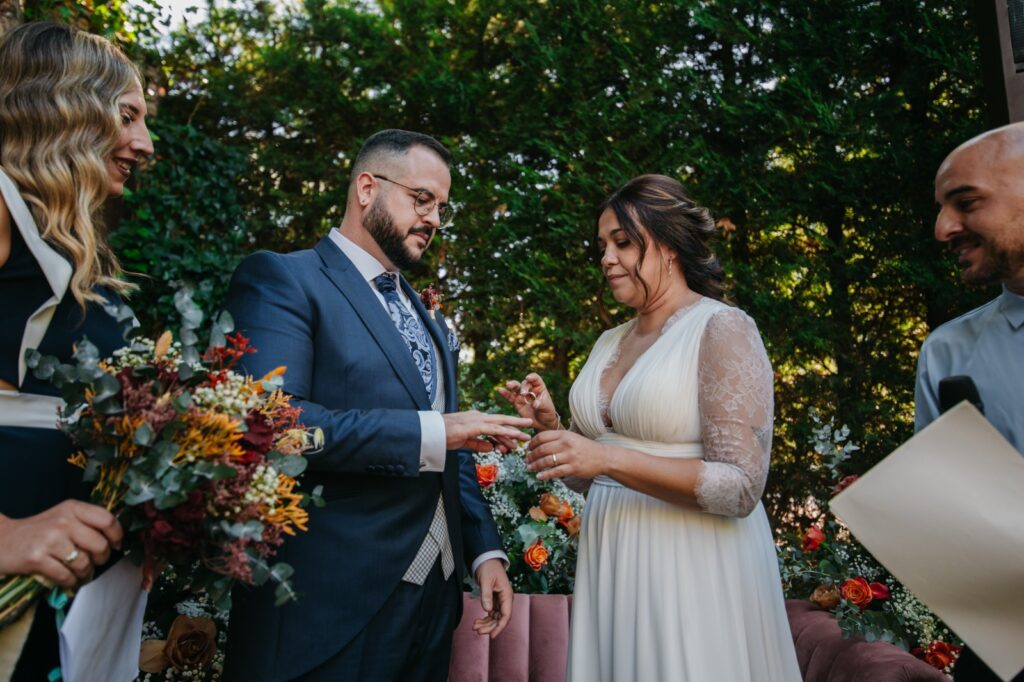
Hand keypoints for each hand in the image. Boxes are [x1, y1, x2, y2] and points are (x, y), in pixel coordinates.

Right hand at [0, 500, 122, 588]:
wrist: (2, 540)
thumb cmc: (38, 530)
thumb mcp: (64, 516)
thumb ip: (87, 522)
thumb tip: (116, 538)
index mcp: (73, 508)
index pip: (108, 520)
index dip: (117, 536)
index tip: (116, 545)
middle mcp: (63, 521)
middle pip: (100, 545)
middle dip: (102, 558)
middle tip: (95, 561)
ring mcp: (50, 540)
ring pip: (84, 563)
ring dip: (84, 572)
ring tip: (78, 571)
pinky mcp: (37, 559)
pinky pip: (66, 576)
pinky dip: (70, 581)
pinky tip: (66, 578)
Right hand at [443, 411, 531, 452]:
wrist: (431, 432)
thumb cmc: (443, 436)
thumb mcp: (464, 442)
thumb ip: (478, 444)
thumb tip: (491, 447)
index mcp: (475, 419)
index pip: (494, 425)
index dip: (507, 430)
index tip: (517, 437)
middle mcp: (478, 417)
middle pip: (501, 420)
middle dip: (517, 423)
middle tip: (530, 426)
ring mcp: (477, 420)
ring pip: (501, 424)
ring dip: (515, 429)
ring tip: (527, 434)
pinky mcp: (475, 426)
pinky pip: (494, 429)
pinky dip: (506, 432)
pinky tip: (515, 435)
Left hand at [473, 558, 512, 638]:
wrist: (487, 560)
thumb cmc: (489, 568)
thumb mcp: (486, 581)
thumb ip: (486, 595)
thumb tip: (487, 610)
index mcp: (507, 595)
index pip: (506, 615)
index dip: (500, 627)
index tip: (492, 636)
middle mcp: (505, 600)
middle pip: (500, 619)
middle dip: (489, 627)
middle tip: (477, 631)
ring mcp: (500, 601)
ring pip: (495, 618)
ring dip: (486, 624)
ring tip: (474, 627)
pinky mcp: (494, 601)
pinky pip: (491, 614)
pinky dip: (484, 619)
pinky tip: (477, 622)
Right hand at [497, 373, 560, 431]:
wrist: (542, 423)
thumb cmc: (547, 413)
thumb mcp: (547, 408)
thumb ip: (541, 404)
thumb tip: (535, 404)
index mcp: (539, 387)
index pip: (535, 379)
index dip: (532, 377)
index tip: (529, 378)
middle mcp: (530, 389)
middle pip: (525, 383)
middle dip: (523, 387)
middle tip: (523, 393)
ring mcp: (522, 395)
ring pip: (516, 388)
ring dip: (512, 385)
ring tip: (508, 384)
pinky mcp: (516, 402)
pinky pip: (510, 397)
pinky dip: (505, 393)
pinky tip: (500, 390)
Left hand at [526, 429, 610, 480]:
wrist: (603, 457)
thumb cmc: (584, 447)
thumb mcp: (571, 437)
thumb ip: (556, 438)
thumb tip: (538, 443)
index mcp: (564, 434)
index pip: (542, 437)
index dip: (532, 443)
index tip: (528, 448)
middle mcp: (566, 444)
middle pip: (542, 449)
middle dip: (531, 455)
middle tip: (526, 459)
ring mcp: (569, 456)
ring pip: (546, 461)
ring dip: (535, 465)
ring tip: (529, 468)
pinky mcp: (573, 468)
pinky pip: (554, 472)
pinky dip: (544, 475)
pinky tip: (539, 476)